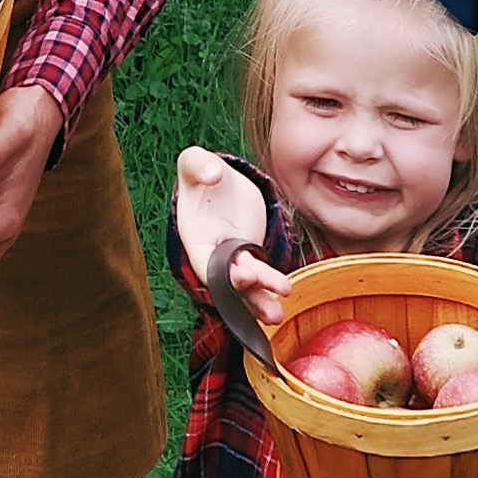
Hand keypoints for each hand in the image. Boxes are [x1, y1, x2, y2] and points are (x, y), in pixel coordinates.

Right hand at [173, 145, 288, 322]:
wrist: (219, 180)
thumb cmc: (201, 172)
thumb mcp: (193, 162)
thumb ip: (198, 164)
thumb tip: (213, 173)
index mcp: (195, 234)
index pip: (205, 260)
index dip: (221, 273)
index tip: (242, 276)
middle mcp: (211, 252)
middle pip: (228, 280)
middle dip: (247, 294)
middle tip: (269, 306)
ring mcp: (231, 256)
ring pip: (245, 286)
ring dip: (259, 301)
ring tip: (276, 315)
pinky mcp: (248, 255)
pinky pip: (260, 277)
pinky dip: (269, 288)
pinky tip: (284, 295)